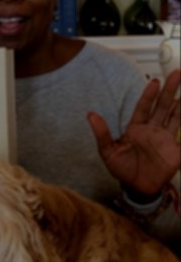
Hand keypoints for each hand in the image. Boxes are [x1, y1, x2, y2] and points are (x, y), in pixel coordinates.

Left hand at [88, 69, 180, 200]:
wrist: (137, 187)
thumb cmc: (121, 169)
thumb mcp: (108, 152)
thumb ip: (102, 133)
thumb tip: (90, 114)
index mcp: (136, 128)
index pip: (144, 107)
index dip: (149, 95)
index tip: (154, 81)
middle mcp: (152, 130)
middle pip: (162, 106)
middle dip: (169, 90)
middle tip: (176, 73)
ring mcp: (165, 139)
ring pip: (174, 116)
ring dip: (180, 103)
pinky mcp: (176, 150)